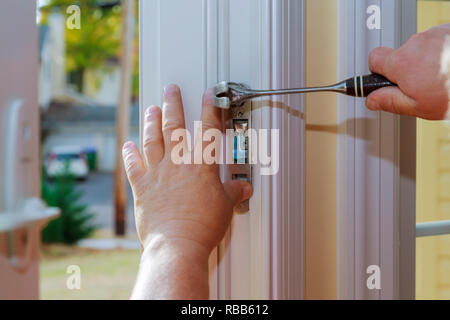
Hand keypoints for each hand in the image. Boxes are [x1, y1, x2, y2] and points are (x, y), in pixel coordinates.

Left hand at [123, 85, 251, 298]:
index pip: (207, 131)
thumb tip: (244, 189)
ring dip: (151, 122)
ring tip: (150, 109)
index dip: (209, 110)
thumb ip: (233, 193)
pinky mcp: (142, 187)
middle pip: (174, 127)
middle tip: (170, 89)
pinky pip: (134, 166)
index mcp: (201, 167)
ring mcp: (157, 174)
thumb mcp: (225, 208)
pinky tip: (127, 145)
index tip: (209, 95)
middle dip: (173, 104)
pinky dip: (130, 154)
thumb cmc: (202, 227)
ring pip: (152, 140)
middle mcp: (177, 165)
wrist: (176, 245)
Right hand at [366, 23, 449, 119]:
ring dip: (426, 60)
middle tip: (422, 86)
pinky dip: (442, 52)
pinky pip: (438, 41)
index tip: (385, 80)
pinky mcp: (449, 30)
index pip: (374, 58)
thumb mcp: (418, 107)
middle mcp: (415, 44)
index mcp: (402, 63)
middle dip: (406, 69)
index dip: (378, 71)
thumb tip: (371, 100)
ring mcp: (434, 34)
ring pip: (420, 48)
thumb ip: (390, 101)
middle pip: (399, 54)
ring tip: (442, 76)